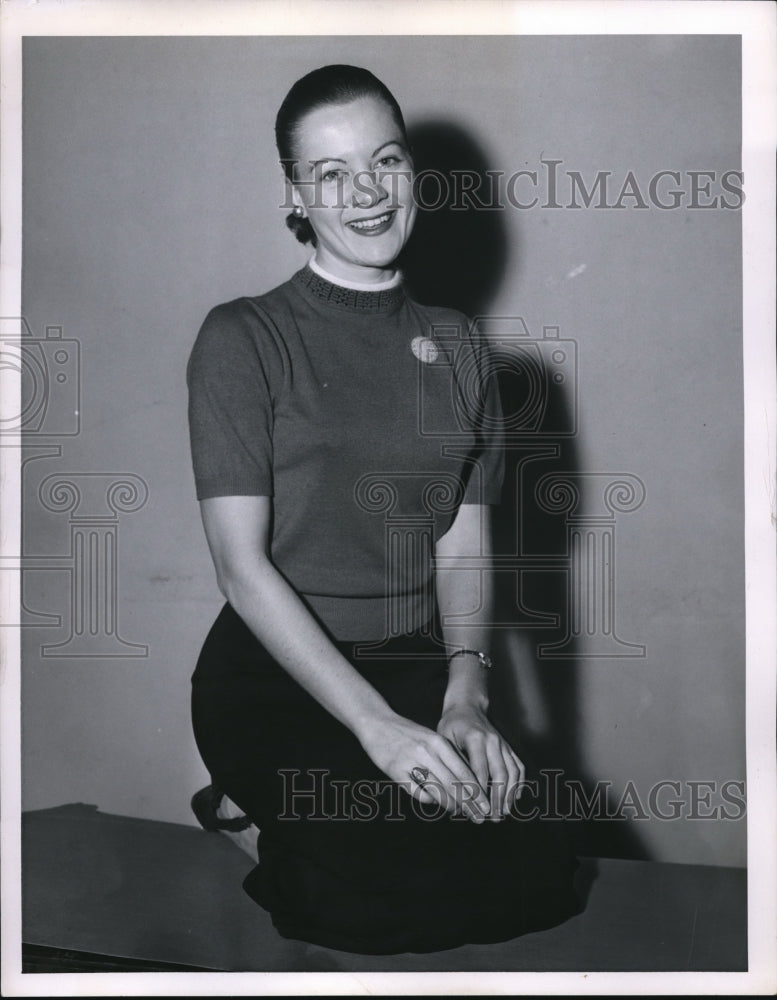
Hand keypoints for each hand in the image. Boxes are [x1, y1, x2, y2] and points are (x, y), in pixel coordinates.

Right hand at [359, 711, 491, 822]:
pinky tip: (433, 802)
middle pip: (453, 784)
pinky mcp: (395, 771)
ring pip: (437, 791)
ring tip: (458, 812)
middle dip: (468, 804)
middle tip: (478, 817)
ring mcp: (410, 761)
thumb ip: (447, 756)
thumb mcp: (431, 737)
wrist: (377, 721)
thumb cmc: (407, 732)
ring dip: (450, 805)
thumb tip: (466, 781)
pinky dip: (428, 800)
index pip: (463, 772)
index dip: (476, 792)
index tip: (485, 805)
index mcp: (439, 742)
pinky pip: (416, 792)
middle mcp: (427, 752)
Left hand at [436, 704, 524, 818]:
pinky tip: (515, 797)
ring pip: (512, 771)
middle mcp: (493, 740)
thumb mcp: (444, 740)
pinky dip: (519, 782)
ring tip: (504, 812)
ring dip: (509, 794)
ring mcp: (503, 743)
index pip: (479, 771)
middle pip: (499, 773)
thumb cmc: (451, 725)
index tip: (476, 809)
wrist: (466, 706)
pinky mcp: (508, 746)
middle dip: (497, 798)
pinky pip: (518, 765)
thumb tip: (454, 792)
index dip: (479, 792)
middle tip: (493, 817)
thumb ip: (451, 763)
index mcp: (475, 738)